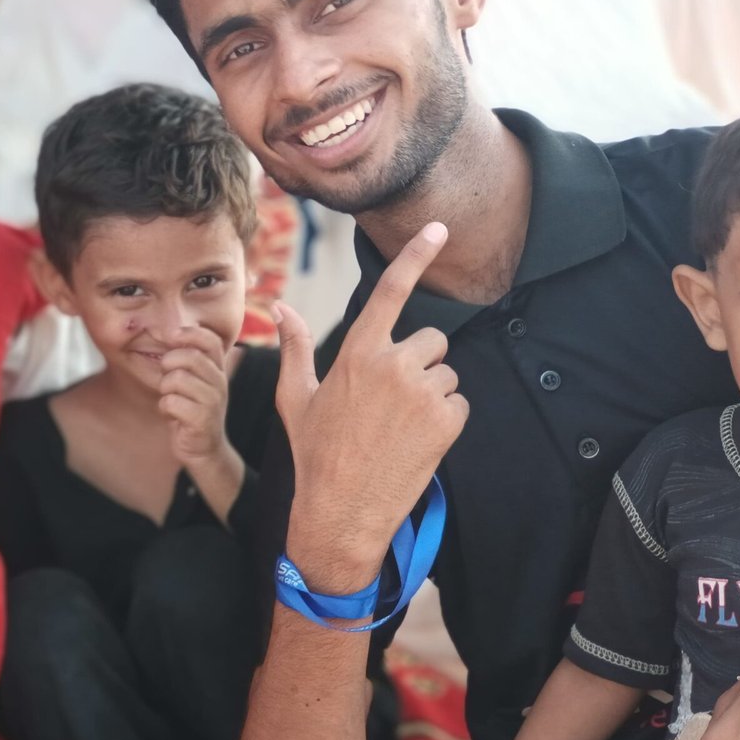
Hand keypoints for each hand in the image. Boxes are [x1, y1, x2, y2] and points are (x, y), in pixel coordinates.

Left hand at [156, 326, 232, 466]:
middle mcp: (220, 383)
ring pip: (177, 378)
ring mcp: (213, 401)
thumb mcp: (193, 383)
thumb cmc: (191, 412)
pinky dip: (164, 408)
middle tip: (166, 377)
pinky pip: (171, 402)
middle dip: (168, 363)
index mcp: (218, 370)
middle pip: (190, 357)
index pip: (210, 340)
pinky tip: (171, 415)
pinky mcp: (201, 419)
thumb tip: (166, 334)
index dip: (189, 333)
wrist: (204, 450)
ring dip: (165, 388)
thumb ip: (186, 362)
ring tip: (170, 398)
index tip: (170, 336)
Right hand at [275, 223, 465, 590]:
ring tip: (400, 429)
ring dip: (432, 396)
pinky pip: (459, 404)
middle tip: (393, 405)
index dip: (416, 255)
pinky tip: (416, 443)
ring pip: (447, 375)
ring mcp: (421, 391)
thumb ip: (294, 347)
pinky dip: (444, 422)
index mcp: (356, 353)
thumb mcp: (295, 398)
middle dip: (421, 366)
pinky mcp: (445, 420)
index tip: (440, 229)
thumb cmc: (315, 454)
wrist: (341, 511)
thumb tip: (280, 307)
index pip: (391, 291)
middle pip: (432, 341)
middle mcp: (391, 364)